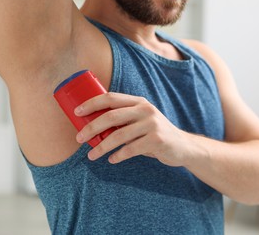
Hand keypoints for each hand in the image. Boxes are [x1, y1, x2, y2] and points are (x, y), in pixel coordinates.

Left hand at [74, 92, 191, 165]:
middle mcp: (145, 110)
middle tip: (79, 138)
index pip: (111, 98)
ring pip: (119, 135)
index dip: (92, 103)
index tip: (77, 113)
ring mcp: (152, 124)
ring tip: (91, 155)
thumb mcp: (142, 120)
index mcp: (139, 102)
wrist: (182, 145)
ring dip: (101, 147)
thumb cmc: (154, 133)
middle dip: (92, 127)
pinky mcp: (157, 140)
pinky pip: (130, 149)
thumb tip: (93, 126)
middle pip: (111, 116)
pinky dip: (118, 156)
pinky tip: (112, 160)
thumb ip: (124, 119)